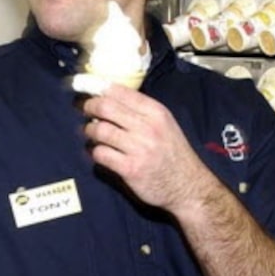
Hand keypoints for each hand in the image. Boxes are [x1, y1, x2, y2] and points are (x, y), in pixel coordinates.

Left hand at [80, 83, 209, 216]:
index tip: (88, 90)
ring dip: (90, 131)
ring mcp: (139, 148)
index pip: (119, 91)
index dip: (97, 89)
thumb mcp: (164, 124)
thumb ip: (139, 110)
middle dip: (89, 107)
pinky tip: (101, 152)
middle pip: (105, 107)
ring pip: (99, 130)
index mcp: (156, 112)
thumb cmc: (172, 153)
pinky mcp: (130, 168)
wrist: (188, 187)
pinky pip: (100, 153)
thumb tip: (106, 96)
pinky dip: (95, 152)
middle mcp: (148, 127)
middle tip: (86, 111)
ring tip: (93, 134)